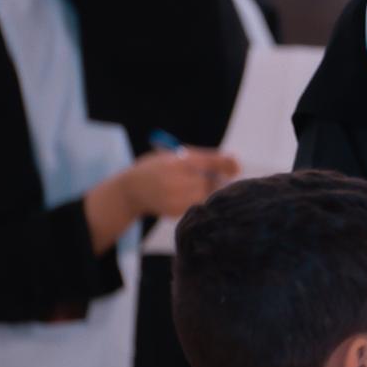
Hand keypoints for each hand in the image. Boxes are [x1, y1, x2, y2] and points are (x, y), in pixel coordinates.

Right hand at [118, 149, 238, 218]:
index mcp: (177, 161)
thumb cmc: (158, 168)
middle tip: (222, 179)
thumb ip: (201, 157)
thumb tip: (233, 162)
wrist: (130, 190)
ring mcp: (174, 197)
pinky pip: (196, 206)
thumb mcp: (174, 155)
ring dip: (211, 192)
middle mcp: (175, 179)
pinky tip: (191, 197)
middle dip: (219, 181)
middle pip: (210, 183)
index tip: (236, 167)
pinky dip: (199, 201)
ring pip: (205, 196)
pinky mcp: (174, 211)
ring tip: (203, 188)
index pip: (209, 162)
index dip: (226, 164)